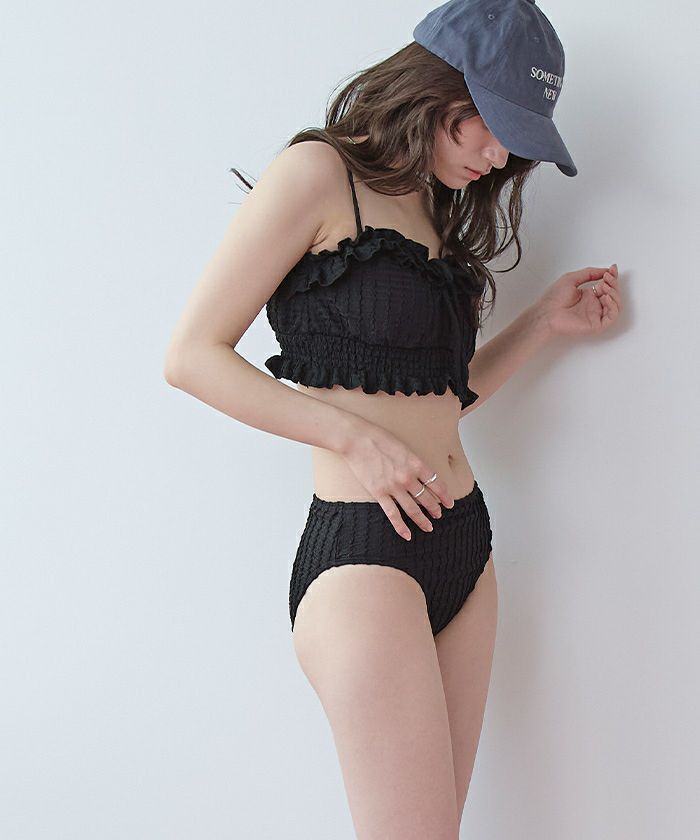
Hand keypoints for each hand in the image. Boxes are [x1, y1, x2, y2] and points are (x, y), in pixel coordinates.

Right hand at [340, 423, 454, 539]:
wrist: (357, 440)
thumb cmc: (378, 438)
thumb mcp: (403, 446)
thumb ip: (413, 461)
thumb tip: (420, 472)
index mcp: (416, 463)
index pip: (436, 483)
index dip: (445, 495)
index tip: (449, 503)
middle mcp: (408, 477)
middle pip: (427, 498)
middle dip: (435, 509)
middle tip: (439, 515)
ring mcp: (393, 487)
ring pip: (413, 509)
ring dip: (422, 520)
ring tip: (428, 527)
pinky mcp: (379, 493)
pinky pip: (393, 514)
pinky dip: (401, 527)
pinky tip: (407, 535)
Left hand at [536, 264, 621, 337]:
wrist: (545, 313)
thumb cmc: (553, 299)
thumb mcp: (571, 278)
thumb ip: (589, 273)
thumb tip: (605, 270)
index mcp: (588, 295)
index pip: (606, 286)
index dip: (612, 277)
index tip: (612, 268)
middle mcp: (593, 305)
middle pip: (613, 295)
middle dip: (613, 283)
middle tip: (607, 277)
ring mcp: (595, 315)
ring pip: (615, 306)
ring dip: (615, 294)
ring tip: (605, 286)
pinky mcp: (595, 325)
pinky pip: (611, 318)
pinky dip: (613, 307)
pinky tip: (606, 298)